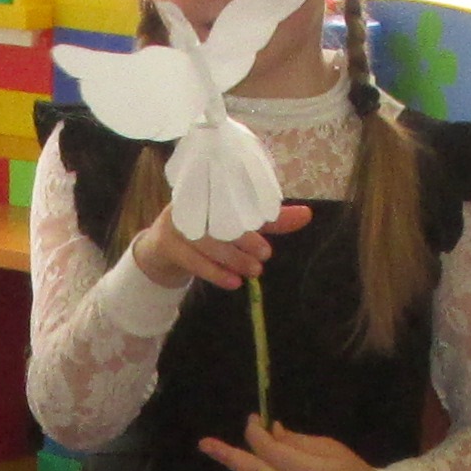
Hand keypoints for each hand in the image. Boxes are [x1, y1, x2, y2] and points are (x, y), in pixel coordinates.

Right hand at [131, 200, 309, 295]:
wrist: (162, 251)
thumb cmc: (208, 232)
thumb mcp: (238, 224)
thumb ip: (270, 220)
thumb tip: (307, 215)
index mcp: (210, 188)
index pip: (232, 192)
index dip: (250, 206)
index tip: (268, 223)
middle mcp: (190, 201)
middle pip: (217, 217)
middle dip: (243, 238)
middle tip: (265, 254)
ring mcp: (174, 223)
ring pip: (205, 241)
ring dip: (232, 258)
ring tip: (254, 272)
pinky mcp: (166, 245)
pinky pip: (192, 260)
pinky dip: (214, 273)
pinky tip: (233, 283)